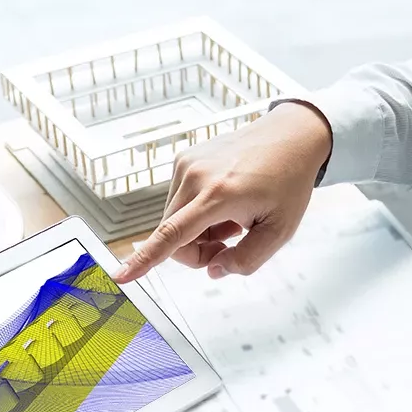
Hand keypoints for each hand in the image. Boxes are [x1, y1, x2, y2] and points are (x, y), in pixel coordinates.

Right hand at [114, 101, 331, 282]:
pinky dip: (197, 212)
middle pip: (172, 235)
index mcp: (219, 195)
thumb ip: (246, 260)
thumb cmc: (288, 180)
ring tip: (233, 219)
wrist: (291, 136)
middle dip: (196, 251)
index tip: (120, 275)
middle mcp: (196, 176)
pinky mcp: (184, 159)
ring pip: (174, 220)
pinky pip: (178, 201)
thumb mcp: (280, 231)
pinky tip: (225, 203)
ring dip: (198, 231)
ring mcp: (187, 164)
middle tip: (230, 245)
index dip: (145, 259)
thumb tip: (214, 270)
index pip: (172, 235)